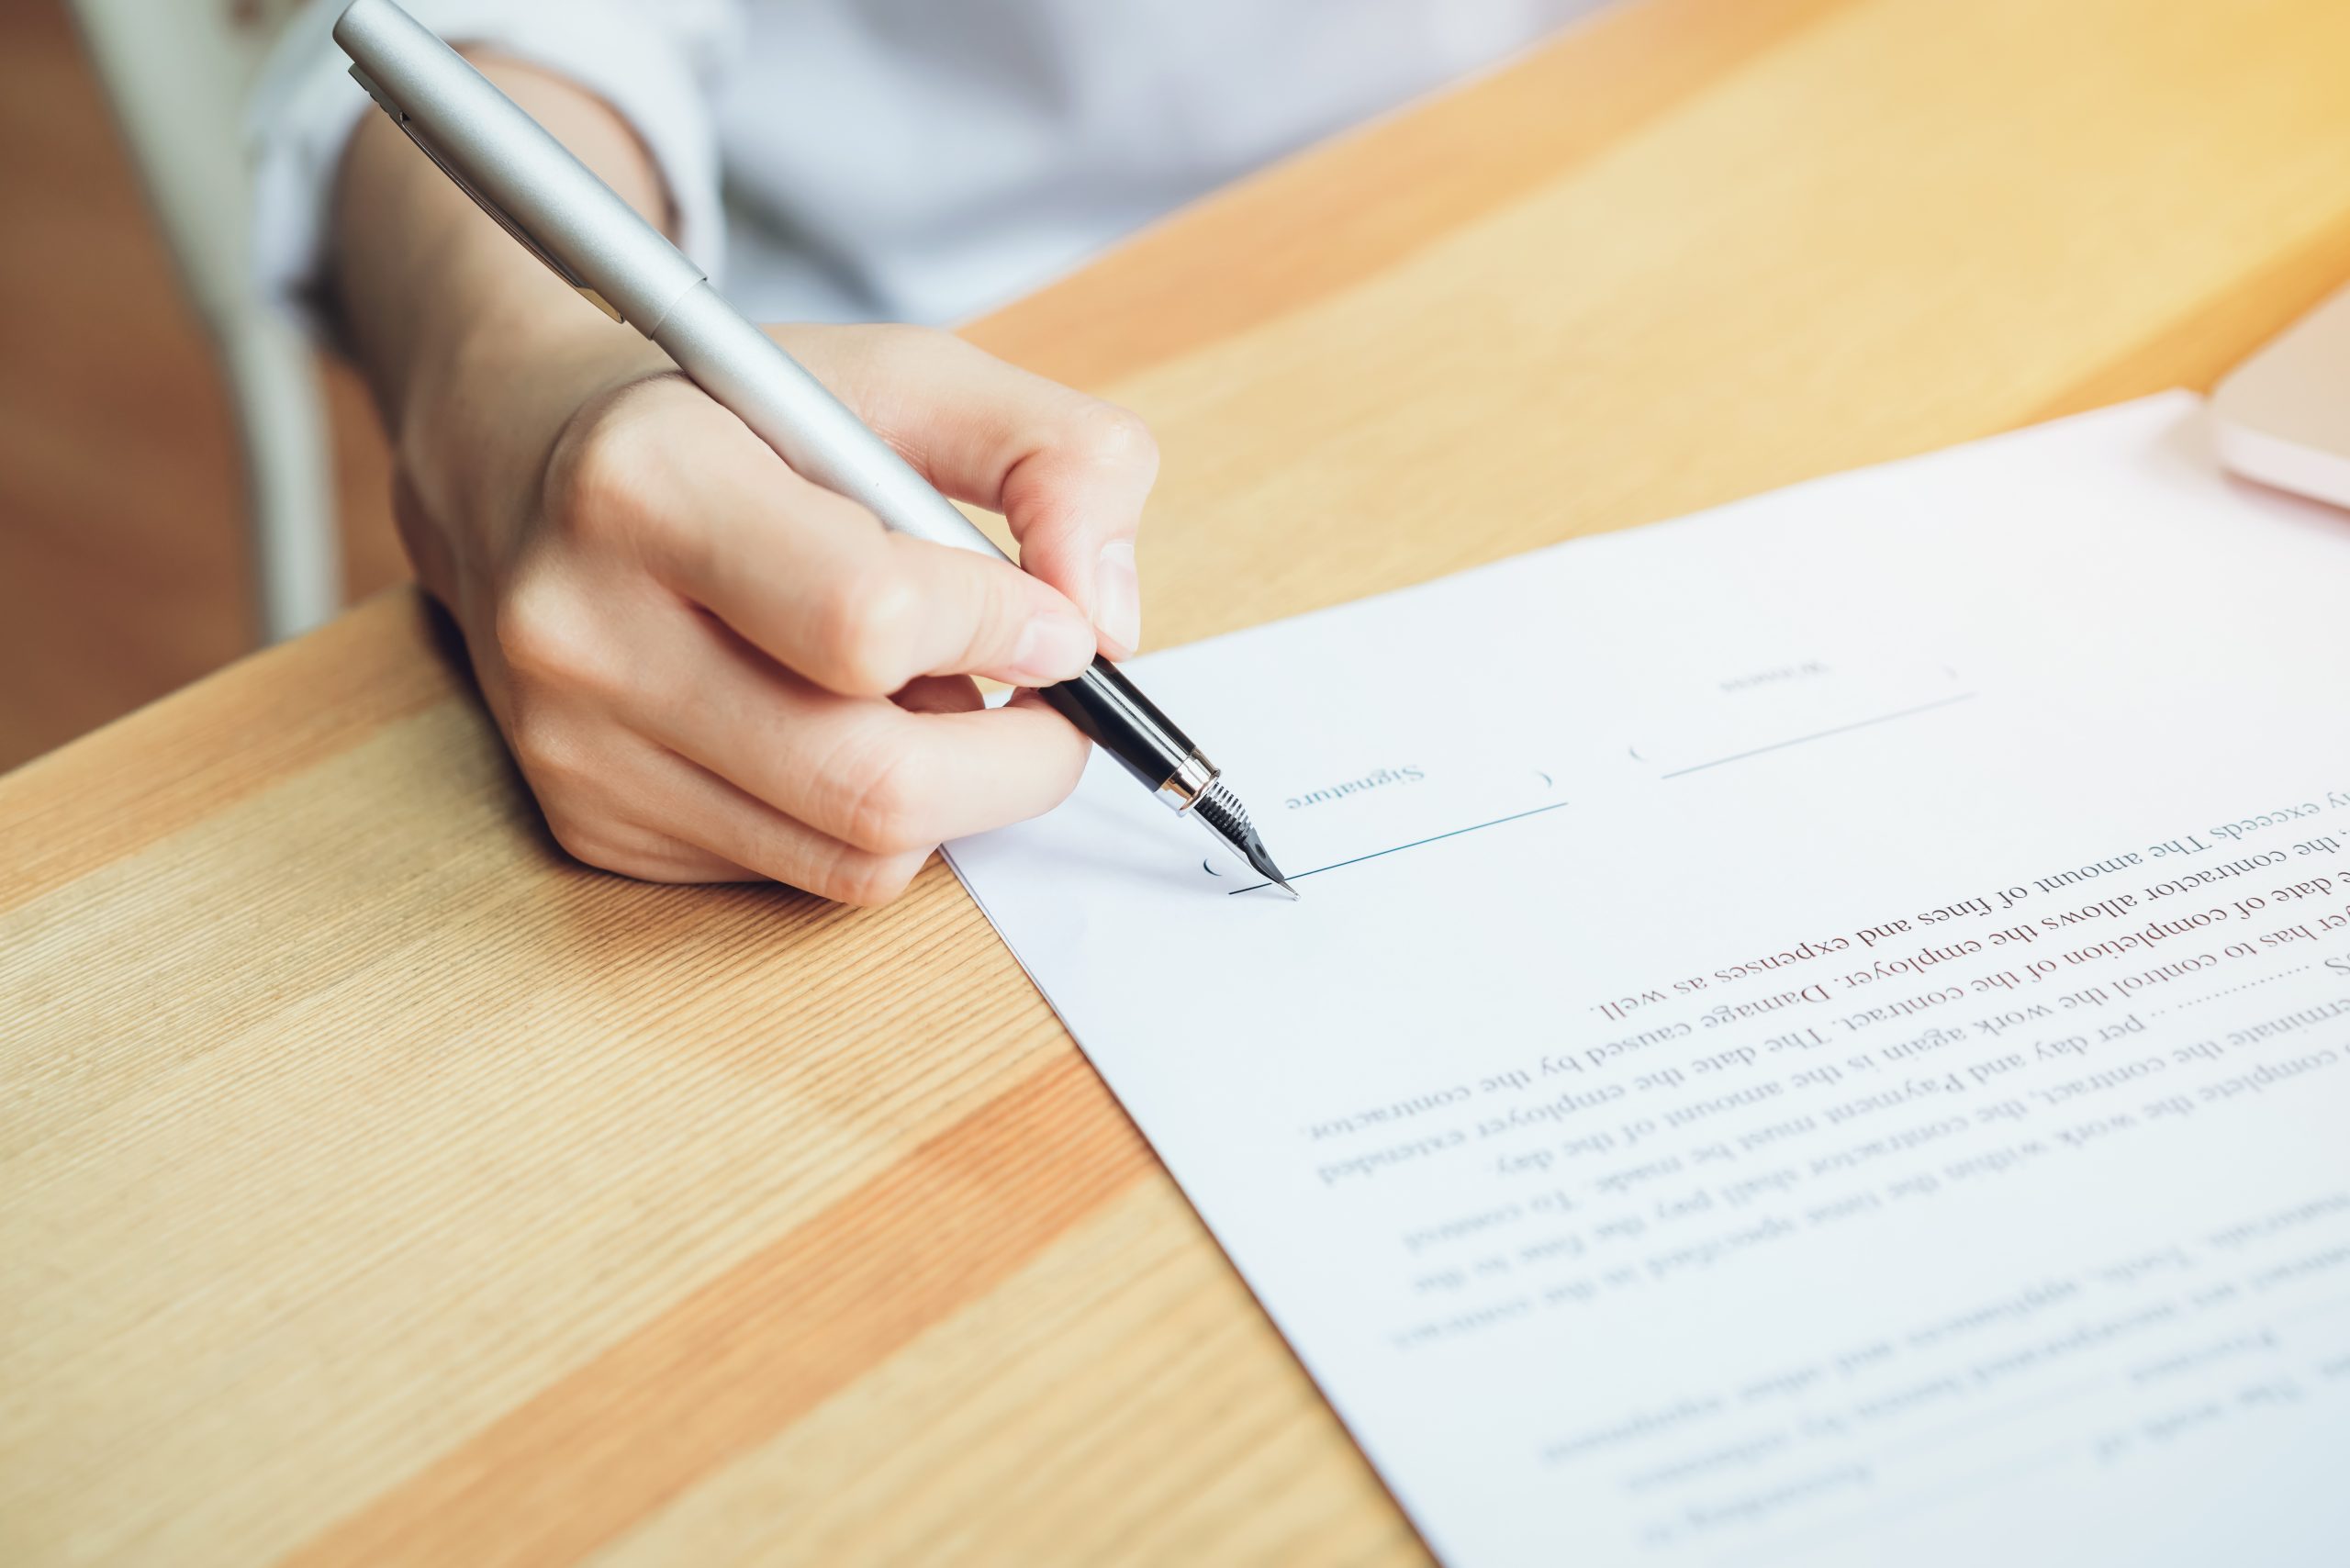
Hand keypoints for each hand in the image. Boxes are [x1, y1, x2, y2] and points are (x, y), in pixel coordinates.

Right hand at [393, 320, 1156, 902]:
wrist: (517, 455)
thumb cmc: (733, 415)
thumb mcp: (906, 374)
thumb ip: (1055, 457)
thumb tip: (1108, 621)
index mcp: (645, 481)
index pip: (871, 622)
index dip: (1005, 632)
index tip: (1054, 618)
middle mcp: (581, 628)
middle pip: (874, 785)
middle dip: (1019, 760)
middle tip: (1054, 701)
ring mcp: (577, 747)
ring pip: (854, 854)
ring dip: (950, 791)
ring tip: (935, 695)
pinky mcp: (592, 825)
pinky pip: (801, 873)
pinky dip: (868, 819)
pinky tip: (840, 725)